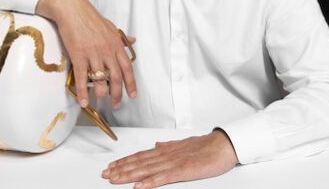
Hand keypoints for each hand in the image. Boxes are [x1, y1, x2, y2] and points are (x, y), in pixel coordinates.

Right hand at [36, 0, 136, 108]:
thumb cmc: (90, 18)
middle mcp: (107, 50)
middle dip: (117, 94)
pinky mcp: (78, 55)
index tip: (132, 94)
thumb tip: (133, 41)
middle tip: (116, 104)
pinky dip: (83, 92)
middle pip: (116, 78)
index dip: (131, 84)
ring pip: (100, 79)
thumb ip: (122, 38)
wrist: (72, 9)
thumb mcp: (111, 27)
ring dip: (101, 93)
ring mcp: (93, 53)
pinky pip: (82, 77)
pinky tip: (83, 101)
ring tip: (100, 99)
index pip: (127, 68)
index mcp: (116, 45)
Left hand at [101, 130, 238, 187]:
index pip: (141, 156)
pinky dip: (149, 182)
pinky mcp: (182, 171)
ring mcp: (173, 163)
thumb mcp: (184, 144)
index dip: (125, 161)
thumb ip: (169, 145)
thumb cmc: (206, 146)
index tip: (112, 165)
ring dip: (128, 174)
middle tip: (105, 173)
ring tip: (114, 179)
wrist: (223, 145)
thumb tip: (157, 144)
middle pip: (139, 162)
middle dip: (121, 168)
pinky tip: (138, 186)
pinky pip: (162, 178)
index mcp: (166, 150)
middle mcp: (166, 155)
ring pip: (146, 169)